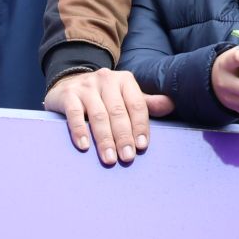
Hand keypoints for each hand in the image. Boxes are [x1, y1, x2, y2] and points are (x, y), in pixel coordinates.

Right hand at [43, 68, 173, 166]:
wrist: (68, 82)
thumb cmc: (103, 95)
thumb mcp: (125, 96)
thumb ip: (145, 103)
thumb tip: (171, 105)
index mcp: (124, 80)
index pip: (136, 104)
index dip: (140, 126)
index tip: (142, 146)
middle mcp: (106, 80)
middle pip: (117, 111)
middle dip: (123, 136)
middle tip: (127, 158)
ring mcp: (86, 86)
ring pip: (98, 115)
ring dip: (104, 139)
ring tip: (109, 159)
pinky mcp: (68, 95)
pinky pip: (74, 114)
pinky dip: (80, 130)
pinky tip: (84, 146)